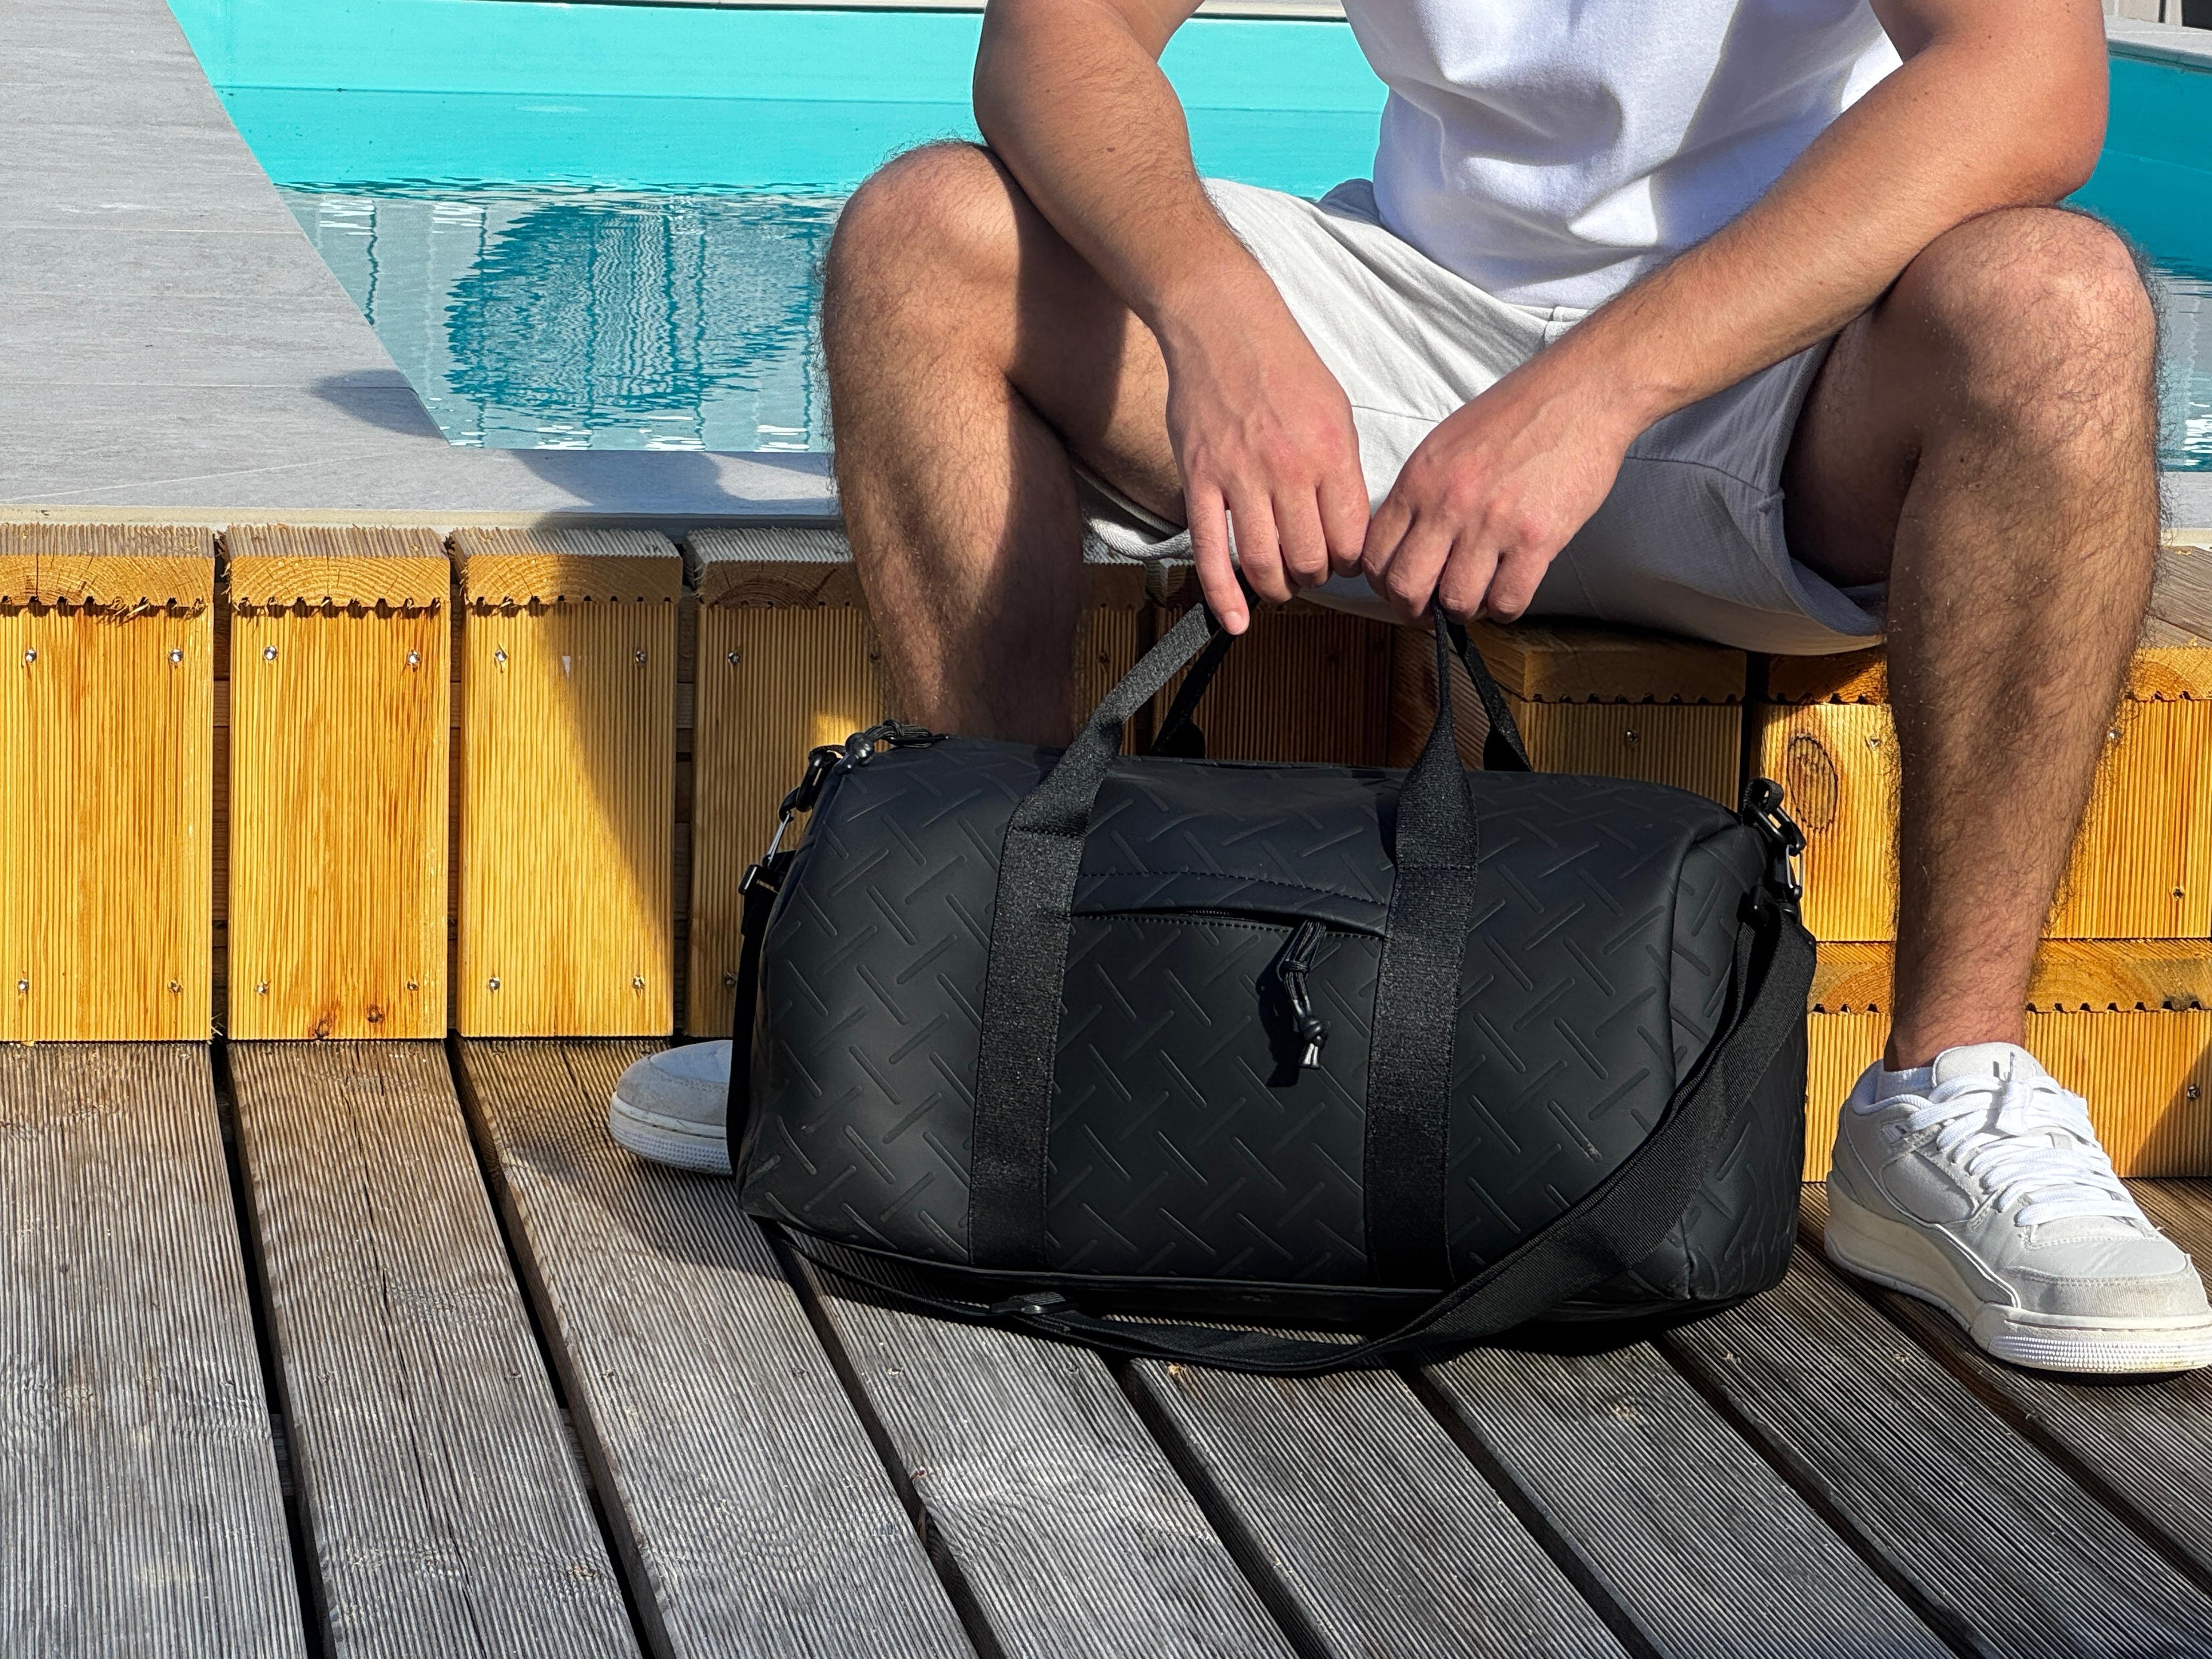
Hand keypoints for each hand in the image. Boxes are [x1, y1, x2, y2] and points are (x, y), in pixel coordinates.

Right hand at [1158, 276, 1369, 631]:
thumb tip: (1348, 527)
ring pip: (1264, 565)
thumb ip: (1342, 472)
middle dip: (1314, 575)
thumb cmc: (1284, 367)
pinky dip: (1223, 596)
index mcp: (1330, 453)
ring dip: (1276, 587)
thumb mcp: (1336, 412)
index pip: (1350, 539)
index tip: (1342, 558)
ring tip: (1279, 583)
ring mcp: (1240, 479)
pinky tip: (1235, 621)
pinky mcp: (1200, 482)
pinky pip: (1211, 553)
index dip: (1350, 561)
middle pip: (1309, 559)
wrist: (1223, 327)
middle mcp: (1288, 471)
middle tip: (1309, 568)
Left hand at [1362, 352, 1640, 623]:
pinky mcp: (1537, 539)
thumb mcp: (1446, 443)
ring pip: (1456, 602)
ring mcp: (1492, 523)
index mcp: (1420, 479)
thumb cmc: (1517, 414)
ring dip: (1463, 611)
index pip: (1375, 554)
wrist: (1580, 393)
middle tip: (1430, 610)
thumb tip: (1405, 541)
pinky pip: (1508, 601)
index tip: (1400, 589)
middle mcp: (1449, 503)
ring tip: (1476, 597)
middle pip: (1406, 587)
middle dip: (1414, 610)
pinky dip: (1505, 608)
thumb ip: (1421, 492)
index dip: (1384, 583)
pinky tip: (1509, 590)